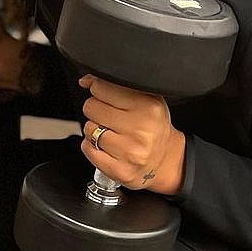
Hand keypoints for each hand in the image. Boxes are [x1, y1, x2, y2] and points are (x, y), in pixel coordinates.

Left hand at [79, 74, 186, 194]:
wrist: (165, 160)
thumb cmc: (153, 127)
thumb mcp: (147, 99)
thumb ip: (118, 86)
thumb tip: (86, 80)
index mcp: (149, 107)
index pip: (102, 88)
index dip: (99, 90)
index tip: (106, 96)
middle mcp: (141, 130)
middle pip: (91, 107)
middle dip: (96, 110)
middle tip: (110, 117)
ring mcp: (130, 152)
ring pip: (89, 129)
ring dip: (94, 130)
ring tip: (110, 133)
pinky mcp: (120, 171)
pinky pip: (88, 150)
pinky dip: (91, 147)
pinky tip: (106, 147)